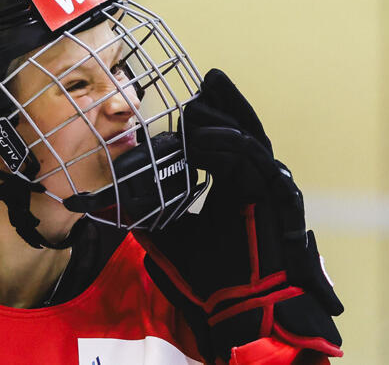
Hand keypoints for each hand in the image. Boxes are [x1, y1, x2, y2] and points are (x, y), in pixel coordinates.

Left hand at [134, 69, 342, 361]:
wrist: (241, 309)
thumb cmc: (212, 277)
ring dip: (224, 115)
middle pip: (238, 131)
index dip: (196, 130)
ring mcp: (265, 185)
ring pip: (247, 138)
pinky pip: (253, 157)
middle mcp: (250, 181)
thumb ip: (148, 216)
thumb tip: (112, 205)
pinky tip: (205, 133)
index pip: (216, 146)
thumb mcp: (168, 238)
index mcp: (230, 189)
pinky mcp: (275, 193)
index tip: (176, 116)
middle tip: (208, 80)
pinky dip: (229, 142)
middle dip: (222, 104)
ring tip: (206, 92)